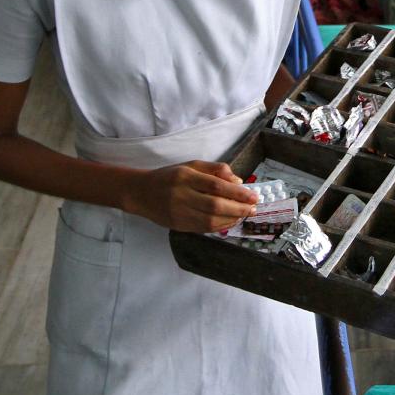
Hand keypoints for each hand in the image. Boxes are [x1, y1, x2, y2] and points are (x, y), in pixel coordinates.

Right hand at [123, 161, 256, 232]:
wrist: (141, 193)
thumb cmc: (169, 177)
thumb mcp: (191, 165)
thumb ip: (215, 169)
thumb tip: (238, 182)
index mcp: (185, 176)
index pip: (216, 185)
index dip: (237, 192)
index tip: (253, 195)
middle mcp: (181, 195)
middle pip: (215, 205)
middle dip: (238, 208)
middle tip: (253, 207)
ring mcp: (179, 212)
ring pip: (211, 220)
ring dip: (232, 219)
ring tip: (245, 214)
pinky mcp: (179, 225)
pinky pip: (204, 228)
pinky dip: (221, 226)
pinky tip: (231, 220)